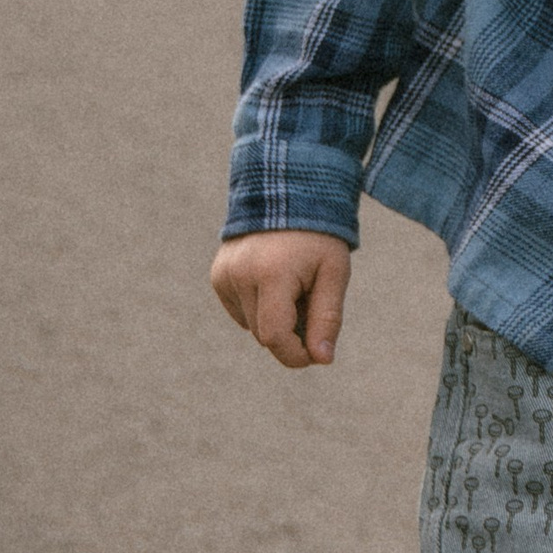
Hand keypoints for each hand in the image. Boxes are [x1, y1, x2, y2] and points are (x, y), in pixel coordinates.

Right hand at [211, 231, 352, 368]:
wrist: (287, 194)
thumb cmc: (319, 237)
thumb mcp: (334, 274)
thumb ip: (327, 317)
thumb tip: (322, 359)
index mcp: (271, 274)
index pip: (274, 336)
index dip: (294, 355)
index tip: (315, 357)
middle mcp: (240, 275)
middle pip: (264, 334)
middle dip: (291, 334)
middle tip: (313, 304)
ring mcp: (224, 275)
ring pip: (252, 325)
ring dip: (275, 320)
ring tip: (294, 287)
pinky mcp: (218, 276)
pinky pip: (241, 311)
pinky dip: (260, 307)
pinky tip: (274, 282)